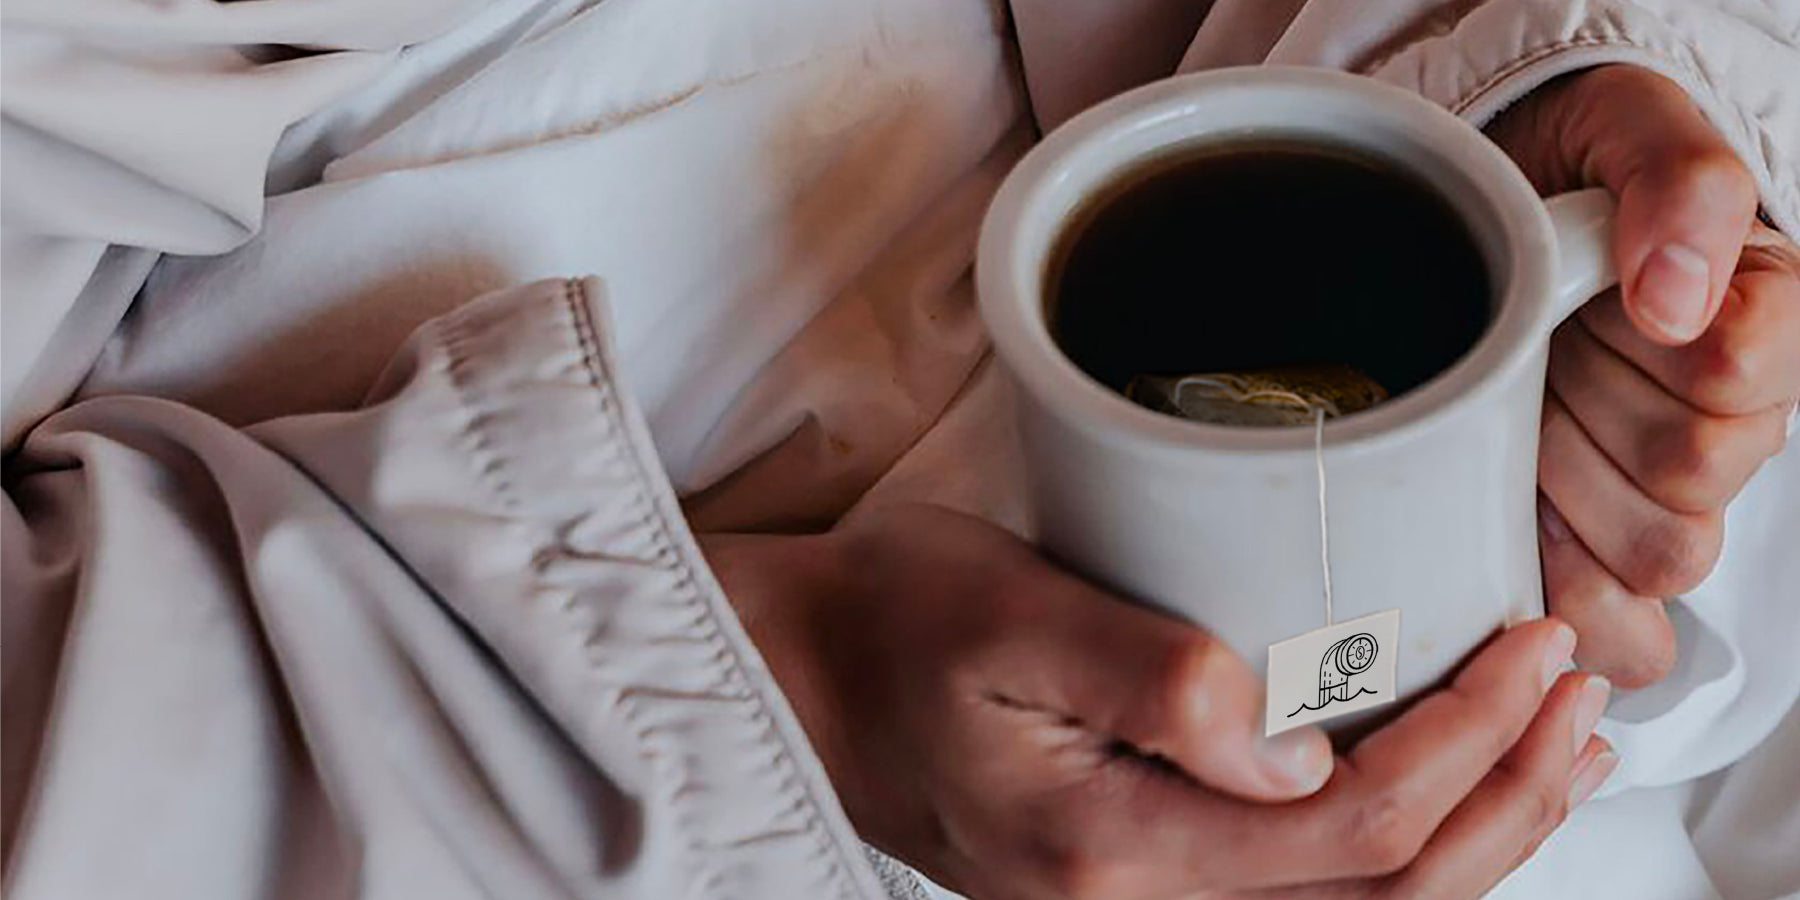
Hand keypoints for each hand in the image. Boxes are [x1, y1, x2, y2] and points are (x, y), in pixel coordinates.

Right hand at [703, 505, 1614, 898]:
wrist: (809, 680)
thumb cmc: (890, 625)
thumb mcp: (1002, 610)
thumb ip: (1148, 678)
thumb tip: (1291, 743)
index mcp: (1108, 842)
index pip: (1345, 822)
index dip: (1465, 742)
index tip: (1527, 645)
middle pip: (1381, 890)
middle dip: (1506, 794)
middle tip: (1574, 686)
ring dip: (1478, 830)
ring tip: (1554, 743)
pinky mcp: (1147, 874)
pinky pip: (1309, 888)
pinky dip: (1407, 841)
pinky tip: (1447, 784)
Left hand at [1487, 65, 1799, 686]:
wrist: (1490, 214)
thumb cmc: (1569, 176)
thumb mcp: (1628, 129)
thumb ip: (1677, 186)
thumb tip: (1674, 297)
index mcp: (1762, 321)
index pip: (1740, 372)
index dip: (1649, 345)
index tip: (1601, 298)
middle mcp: (1728, 421)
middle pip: (1691, 481)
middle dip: (1589, 423)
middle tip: (1532, 365)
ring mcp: (1659, 496)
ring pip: (1654, 558)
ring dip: (1566, 501)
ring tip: (1515, 434)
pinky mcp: (1588, 551)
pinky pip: (1619, 627)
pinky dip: (1558, 599)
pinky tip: (1507, 541)